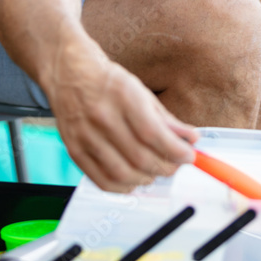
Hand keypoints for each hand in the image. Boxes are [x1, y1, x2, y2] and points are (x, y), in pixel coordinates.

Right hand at [44, 43, 196, 191]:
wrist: (69, 73)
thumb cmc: (108, 82)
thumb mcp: (141, 92)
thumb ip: (166, 119)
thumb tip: (190, 139)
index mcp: (123, 97)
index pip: (153, 134)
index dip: (175, 150)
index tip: (189, 156)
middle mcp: (102, 117)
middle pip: (139, 157)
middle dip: (165, 167)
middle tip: (175, 166)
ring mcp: (85, 135)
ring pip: (122, 173)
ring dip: (146, 179)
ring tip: (155, 173)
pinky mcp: (74, 150)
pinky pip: (101, 180)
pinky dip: (122, 187)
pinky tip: (134, 181)